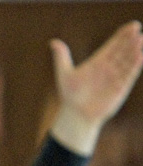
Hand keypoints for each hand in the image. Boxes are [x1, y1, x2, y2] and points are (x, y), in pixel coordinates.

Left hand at [49, 21, 142, 153]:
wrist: (76, 116)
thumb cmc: (69, 97)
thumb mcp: (64, 75)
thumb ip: (62, 58)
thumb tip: (53, 42)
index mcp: (97, 62)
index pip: (113, 45)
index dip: (122, 35)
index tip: (133, 26)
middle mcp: (108, 68)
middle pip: (122, 51)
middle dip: (130, 41)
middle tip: (137, 31)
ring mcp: (115, 78)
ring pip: (127, 62)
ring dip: (134, 51)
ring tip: (140, 40)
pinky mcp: (120, 89)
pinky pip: (129, 76)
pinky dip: (135, 67)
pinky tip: (141, 56)